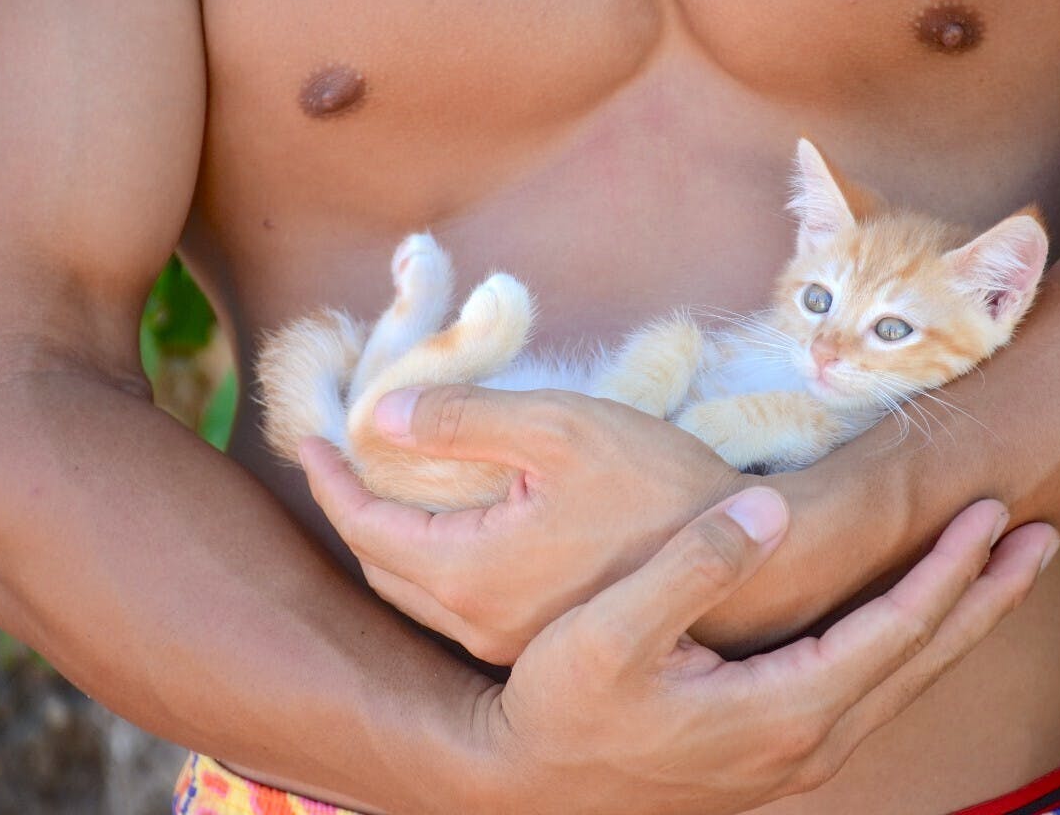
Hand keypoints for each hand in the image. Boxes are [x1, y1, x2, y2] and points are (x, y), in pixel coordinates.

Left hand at [300, 385, 747, 663]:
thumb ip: (462, 417)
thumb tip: (380, 415)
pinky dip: (432, 565)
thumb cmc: (658, 485)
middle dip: (352, 514)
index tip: (313, 441)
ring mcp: (511, 642)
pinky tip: (448, 530)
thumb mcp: (559, 427)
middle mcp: (479, 623)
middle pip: (382, 570)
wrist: (746, 559)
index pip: (365, 528)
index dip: (331, 481)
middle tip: (341, 466)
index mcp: (471, 572)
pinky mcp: (541, 642)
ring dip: (390, 543)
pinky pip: (457, 607)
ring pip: (418, 595)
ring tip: (384, 493)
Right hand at [464, 491, 1058, 813]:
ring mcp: (797, 754)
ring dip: (958, 620)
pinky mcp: (777, 751)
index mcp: (784, 709)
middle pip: (925, 659)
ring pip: (906, 680)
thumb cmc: (561, 704)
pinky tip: (915, 621)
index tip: (993, 508)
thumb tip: (775, 510)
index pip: (897, 629)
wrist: (532, 786)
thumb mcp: (610, 632)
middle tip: (1044, 538)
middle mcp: (809, 741)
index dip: (950, 567)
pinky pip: (873, 691)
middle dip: (986, 594)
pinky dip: (913, 645)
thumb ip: (694, 567)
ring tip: (1002, 572)